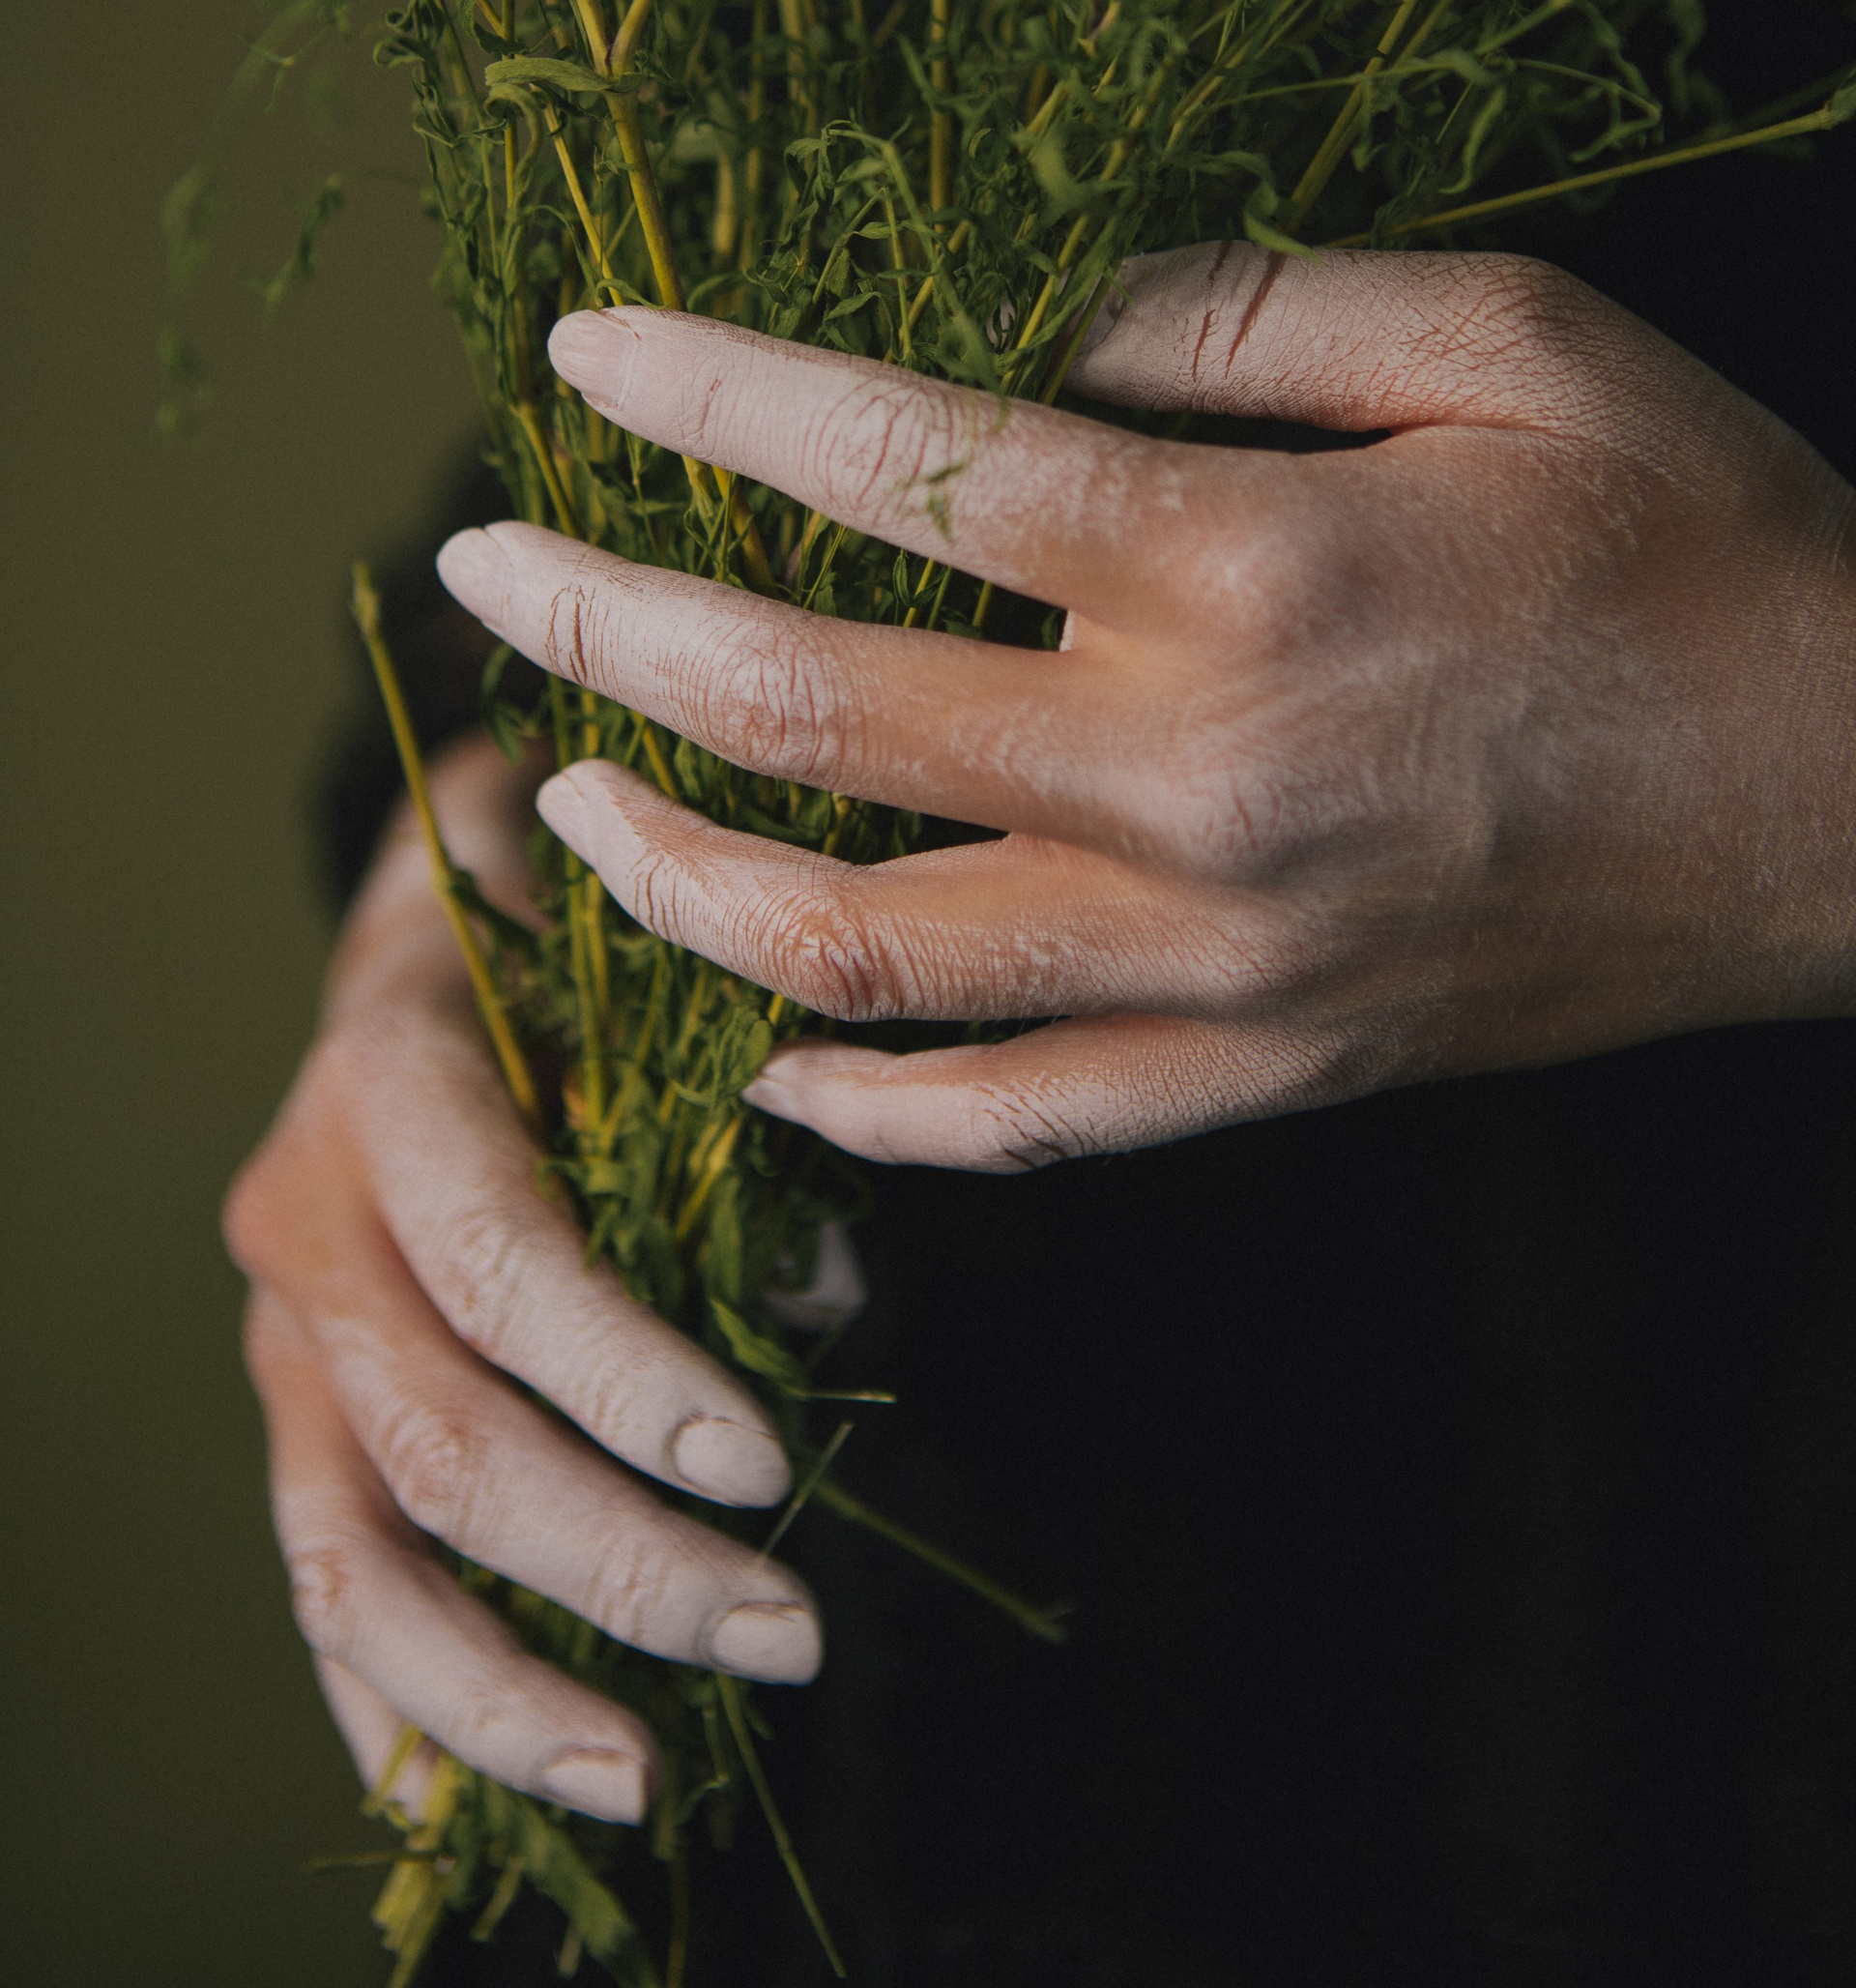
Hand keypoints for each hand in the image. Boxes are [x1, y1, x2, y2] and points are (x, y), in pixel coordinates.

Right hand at [223, 736, 823, 1825]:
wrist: (413, 953)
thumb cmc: (564, 970)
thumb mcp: (645, 1003)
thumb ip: (725, 1142)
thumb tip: (817, 1320)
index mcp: (394, 1085)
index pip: (500, 1265)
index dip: (626, 1381)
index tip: (762, 1473)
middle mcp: (306, 1219)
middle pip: (437, 1441)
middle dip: (616, 1563)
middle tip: (784, 1632)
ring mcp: (276, 1336)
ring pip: (351, 1558)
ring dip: (504, 1688)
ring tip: (646, 1771)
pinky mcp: (281, 1419)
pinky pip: (317, 1590)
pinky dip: (390, 1708)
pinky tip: (460, 1809)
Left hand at [435, 244, 1855, 1174]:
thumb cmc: (1702, 543)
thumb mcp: (1513, 343)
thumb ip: (1249, 312)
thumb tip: (1031, 315)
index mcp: (1250, 568)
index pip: (904, 469)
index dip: (712, 393)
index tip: (580, 349)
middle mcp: (1194, 781)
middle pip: (810, 708)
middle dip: (601, 619)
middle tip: (483, 559)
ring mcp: (1215, 963)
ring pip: (853, 949)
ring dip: (666, 869)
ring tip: (563, 794)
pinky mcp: (1259, 1078)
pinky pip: (1005, 1126)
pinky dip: (853, 1100)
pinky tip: (762, 1052)